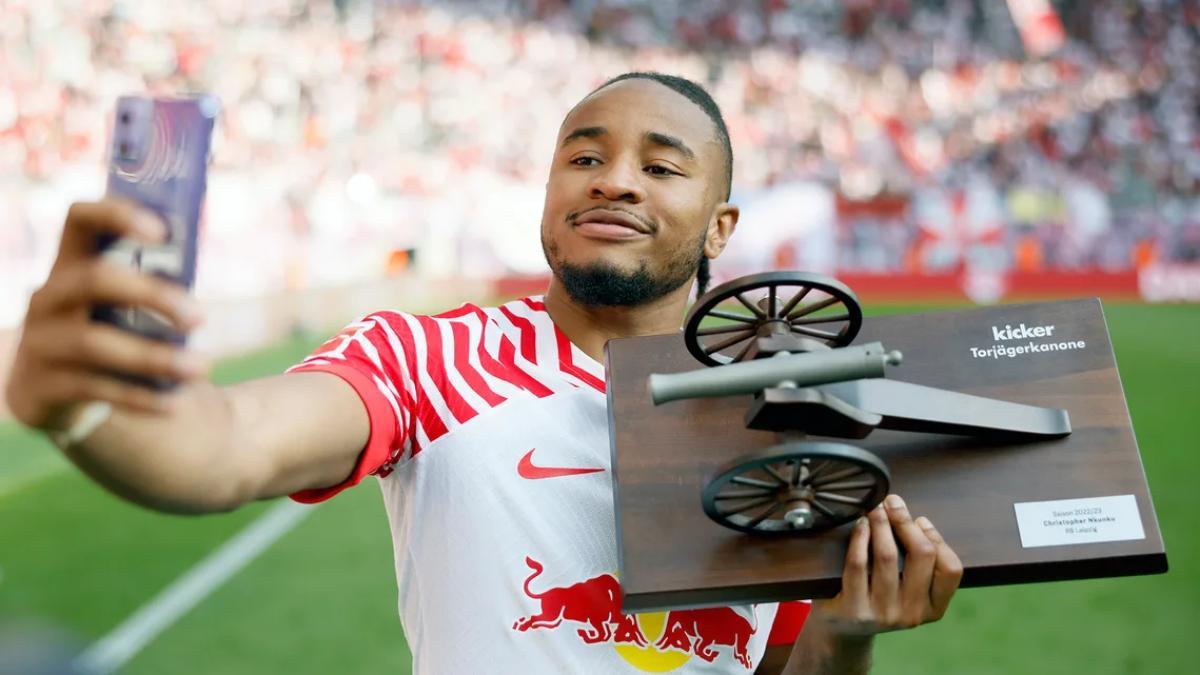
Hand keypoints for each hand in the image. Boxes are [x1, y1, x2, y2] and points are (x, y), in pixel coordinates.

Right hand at [4, 199, 206, 430]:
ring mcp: (39, 342)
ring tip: (201, 368)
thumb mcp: (118, 304)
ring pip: (95, 343)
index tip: (162, 231)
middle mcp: (48, 298)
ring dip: (154, 356)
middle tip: (200, 317)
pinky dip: (140, 396)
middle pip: (94, 280)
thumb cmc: (106, 331)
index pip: (79, 220)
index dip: (116, 215)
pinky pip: (96, 388)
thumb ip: (152, 286)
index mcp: (69, 265)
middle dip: (151, 295)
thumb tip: (204, 283)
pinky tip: (174, 403)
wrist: (53, 393)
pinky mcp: (41, 386)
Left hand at [810, 494, 962, 636]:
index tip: (920, 519)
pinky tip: (860, 524)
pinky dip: (860, 537)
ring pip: (888, 556)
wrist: (843, 629)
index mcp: (934, 608)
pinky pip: (858, 564)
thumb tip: (916, 519)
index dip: (937, 538)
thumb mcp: (907, 586)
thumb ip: (918, 560)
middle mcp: (913, 614)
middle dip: (906, 522)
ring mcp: (884, 614)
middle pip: (922, 555)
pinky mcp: (855, 610)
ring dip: (881, 524)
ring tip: (875, 508)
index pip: (951, 569)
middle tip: (893, 502)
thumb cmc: (878, 596)